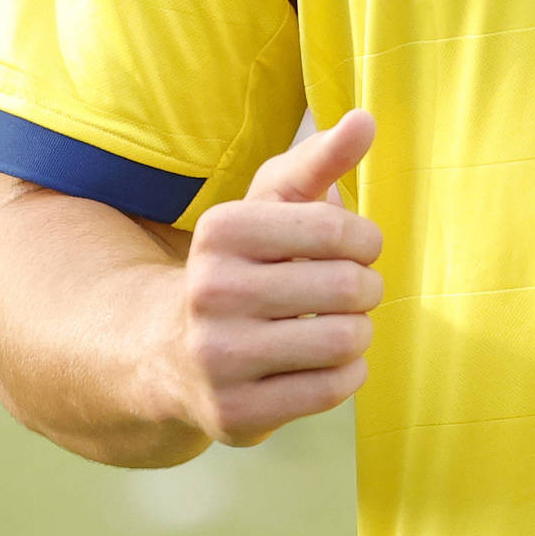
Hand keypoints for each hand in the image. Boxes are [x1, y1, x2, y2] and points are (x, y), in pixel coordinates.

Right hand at [161, 109, 382, 447]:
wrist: (167, 352)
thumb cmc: (241, 266)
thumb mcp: (268, 206)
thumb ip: (319, 160)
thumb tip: (365, 120)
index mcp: (220, 232)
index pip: (337, 228)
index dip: (365, 239)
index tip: (358, 247)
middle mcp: (210, 293)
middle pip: (346, 285)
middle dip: (367, 287)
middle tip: (355, 290)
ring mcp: (219, 359)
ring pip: (344, 340)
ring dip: (359, 331)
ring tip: (341, 324)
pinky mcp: (235, 415)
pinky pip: (333, 389)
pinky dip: (348, 373)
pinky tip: (325, 362)